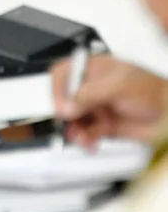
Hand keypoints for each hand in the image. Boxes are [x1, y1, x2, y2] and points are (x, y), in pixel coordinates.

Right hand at [51, 55, 167, 146]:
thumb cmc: (153, 92)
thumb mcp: (117, 86)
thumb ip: (89, 94)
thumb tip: (66, 105)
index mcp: (94, 69)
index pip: (64, 73)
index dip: (57, 88)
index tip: (60, 105)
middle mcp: (93, 87)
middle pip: (65, 98)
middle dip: (65, 113)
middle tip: (69, 123)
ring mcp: (98, 107)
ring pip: (73, 119)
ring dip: (74, 129)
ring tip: (81, 137)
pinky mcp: (104, 126)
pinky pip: (85, 133)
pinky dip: (85, 139)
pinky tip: (90, 142)